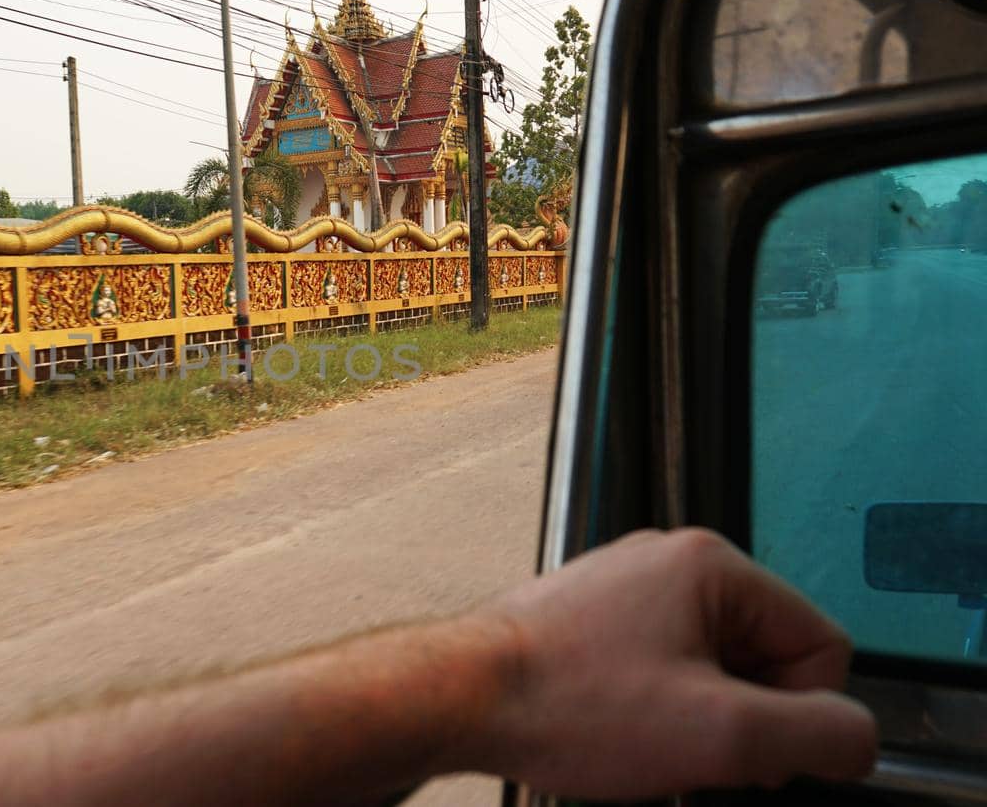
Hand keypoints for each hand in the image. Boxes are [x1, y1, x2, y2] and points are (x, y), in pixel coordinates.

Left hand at [468, 528, 877, 797]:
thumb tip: (852, 737)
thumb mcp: (722, 735)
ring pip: (711, 670)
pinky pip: (660, 672)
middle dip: (740, 717)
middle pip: (765, 657)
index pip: (821, 645)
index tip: (740, 744)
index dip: (794, 714)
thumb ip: (818, 735)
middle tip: (685, 746)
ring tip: (640, 740)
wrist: (458, 701)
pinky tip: (614, 732)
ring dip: (695, 721)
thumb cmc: (565, 703)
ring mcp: (624, 590)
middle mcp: (667, 563)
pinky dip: (651, 713)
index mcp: (710, 567)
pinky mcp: (591, 622)